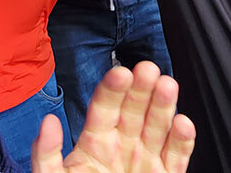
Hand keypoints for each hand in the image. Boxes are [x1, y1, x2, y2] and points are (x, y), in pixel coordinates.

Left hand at [31, 62, 194, 172]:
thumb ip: (47, 155)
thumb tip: (48, 122)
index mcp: (94, 144)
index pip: (104, 108)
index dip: (113, 90)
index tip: (121, 73)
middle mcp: (123, 148)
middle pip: (134, 110)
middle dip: (142, 89)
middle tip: (148, 69)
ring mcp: (146, 162)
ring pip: (158, 127)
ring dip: (164, 106)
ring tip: (167, 85)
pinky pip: (177, 157)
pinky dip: (183, 141)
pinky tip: (183, 123)